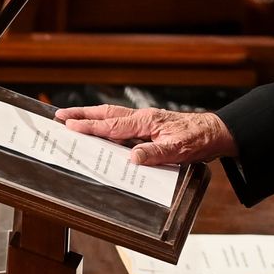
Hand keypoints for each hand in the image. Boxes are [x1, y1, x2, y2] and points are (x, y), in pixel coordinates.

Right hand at [54, 104, 237, 165]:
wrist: (214, 132)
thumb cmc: (198, 139)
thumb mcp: (179, 149)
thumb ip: (155, 153)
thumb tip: (133, 157)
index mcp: (146, 122)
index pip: (112, 126)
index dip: (89, 127)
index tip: (69, 125)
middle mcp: (142, 119)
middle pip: (106, 115)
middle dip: (82, 115)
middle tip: (59, 115)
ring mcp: (145, 121)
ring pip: (112, 117)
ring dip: (91, 117)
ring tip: (72, 119)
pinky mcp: (148, 126)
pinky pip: (121, 124)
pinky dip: (105, 124)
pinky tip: (101, 129)